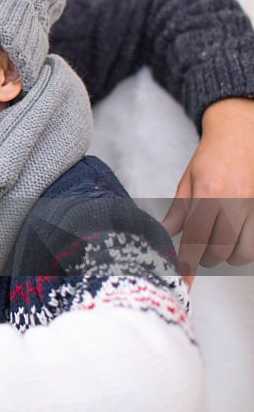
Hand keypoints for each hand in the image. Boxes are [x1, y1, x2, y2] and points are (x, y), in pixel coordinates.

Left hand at [163, 98, 253, 282]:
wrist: (242, 131)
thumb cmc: (213, 155)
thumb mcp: (189, 179)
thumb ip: (180, 209)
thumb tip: (166, 234)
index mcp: (207, 194)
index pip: (194, 238)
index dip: (187, 263)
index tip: (182, 280)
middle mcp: (233, 201)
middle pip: (219, 250)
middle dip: (207, 257)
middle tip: (200, 252)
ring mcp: (253, 205)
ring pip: (243, 251)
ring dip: (230, 255)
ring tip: (220, 244)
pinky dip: (247, 247)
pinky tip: (238, 238)